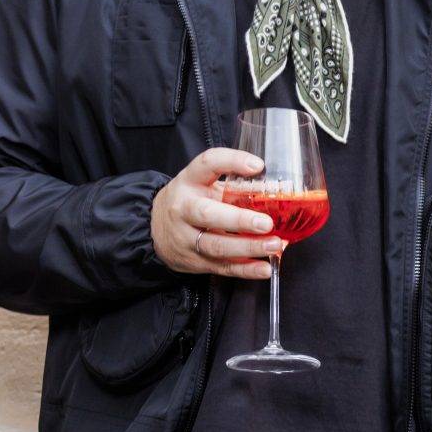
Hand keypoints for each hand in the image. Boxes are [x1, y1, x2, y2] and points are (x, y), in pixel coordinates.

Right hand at [151, 148, 284, 279]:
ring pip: (216, 245)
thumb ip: (233, 186)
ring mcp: (187, 238)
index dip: (232, 161)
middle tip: (266, 223)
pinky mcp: (195, 262)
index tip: (257, 166)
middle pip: (207, 214)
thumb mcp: (203, 185)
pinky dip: (245, 270)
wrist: (155, 231)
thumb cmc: (190, 202)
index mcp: (189, 182)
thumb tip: (275, 191)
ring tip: (273, 245)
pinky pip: (222, 267)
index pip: (207, 164)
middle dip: (239, 220)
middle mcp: (184, 209)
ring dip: (248, 247)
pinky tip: (264, 268)